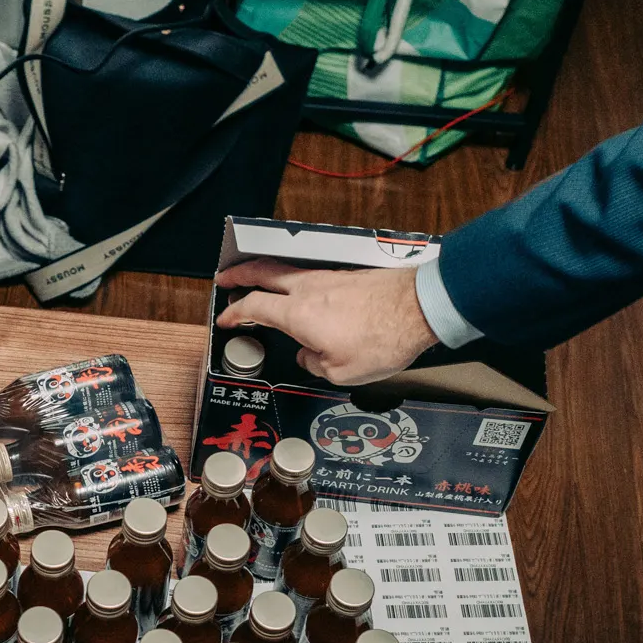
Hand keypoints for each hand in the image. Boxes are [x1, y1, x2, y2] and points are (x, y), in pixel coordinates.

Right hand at [214, 261, 435, 384]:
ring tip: (259, 282)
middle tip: (226, 277)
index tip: (223, 318)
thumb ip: (316, 363)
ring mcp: (329, 278)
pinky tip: (300, 291)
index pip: (253, 307)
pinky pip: (311, 276)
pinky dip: (294, 280)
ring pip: (287, 271)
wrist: (419, 308)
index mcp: (298, 313)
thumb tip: (308, 355)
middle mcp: (308, 289)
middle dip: (240, 274)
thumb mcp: (341, 371)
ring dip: (267, 274)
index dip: (233, 313)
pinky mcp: (348, 276)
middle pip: (264, 273)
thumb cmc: (381, 340)